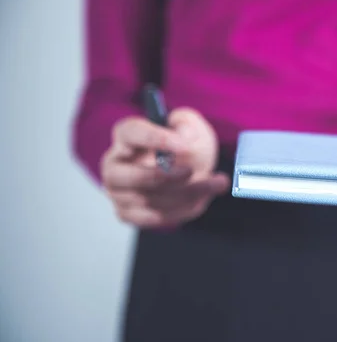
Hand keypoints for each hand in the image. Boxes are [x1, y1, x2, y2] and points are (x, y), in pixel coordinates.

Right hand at [101, 107, 229, 228]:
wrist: (190, 168)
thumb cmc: (185, 144)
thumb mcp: (190, 126)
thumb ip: (187, 125)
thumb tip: (184, 138)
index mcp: (126, 135)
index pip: (133, 133)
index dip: (157, 139)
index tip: (184, 146)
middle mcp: (115, 164)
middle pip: (135, 176)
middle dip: (167, 177)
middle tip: (192, 171)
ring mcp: (118, 192)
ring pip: (150, 200)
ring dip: (187, 193)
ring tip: (217, 182)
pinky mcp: (128, 214)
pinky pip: (156, 217)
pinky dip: (183, 209)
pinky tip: (203, 197)